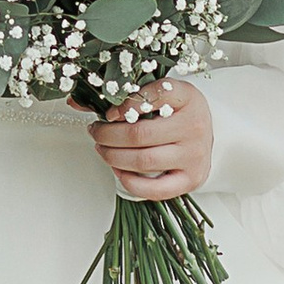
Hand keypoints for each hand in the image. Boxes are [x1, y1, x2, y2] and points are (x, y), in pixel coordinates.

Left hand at [87, 77, 212, 201]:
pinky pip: (156, 189)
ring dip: (114, 157)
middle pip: (140, 134)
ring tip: (103, 149)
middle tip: (96, 132)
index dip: (125, 104)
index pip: (156, 94)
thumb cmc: (178, 112)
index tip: (109, 112)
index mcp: (187, 98)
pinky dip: (131, 183)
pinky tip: (119, 171)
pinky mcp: (191, 179)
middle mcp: (194, 127)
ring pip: (144, 161)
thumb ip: (124, 95)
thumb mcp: (160, 93)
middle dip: (108, 135)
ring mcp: (194, 155)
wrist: (208, 133)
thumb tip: (76, 102)